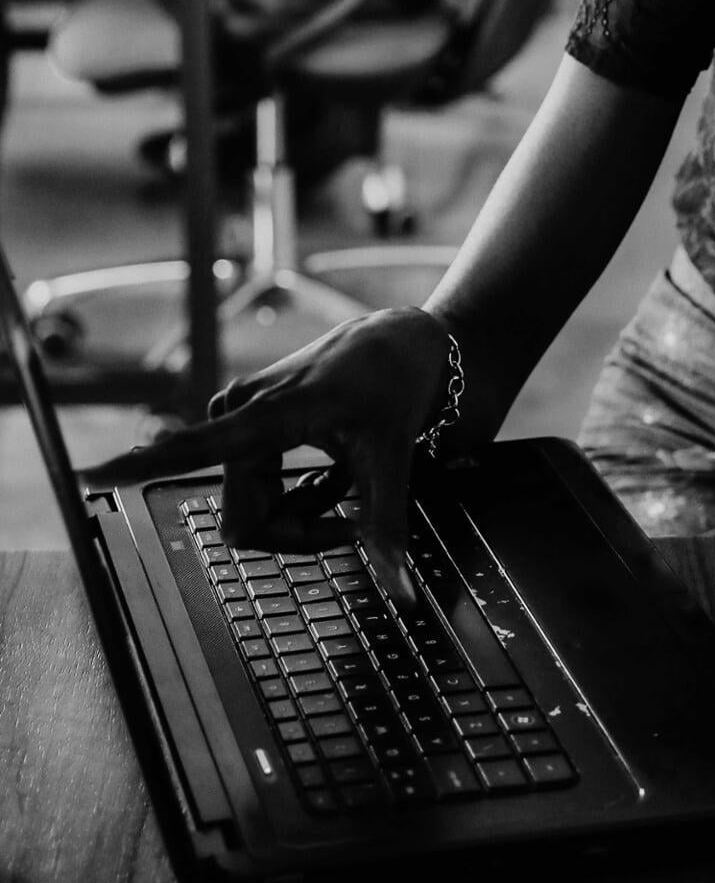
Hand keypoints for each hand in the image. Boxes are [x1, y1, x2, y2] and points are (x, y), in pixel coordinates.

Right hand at [83, 306, 454, 602]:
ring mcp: (239, 415)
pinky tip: (331, 473)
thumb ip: (387, 528)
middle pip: (245, 517)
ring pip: (250, 508)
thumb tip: (403, 595)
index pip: (197, 446)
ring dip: (300, 514)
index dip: (140, 465)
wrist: (400, 343)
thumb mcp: (394, 457)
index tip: (86, 475)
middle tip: (351, 524)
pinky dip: (297, 495)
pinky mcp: (243, 420)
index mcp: (271, 412)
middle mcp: (240, 410)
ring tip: (345, 484)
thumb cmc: (394, 388)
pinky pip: (255, 488)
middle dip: (298, 533)